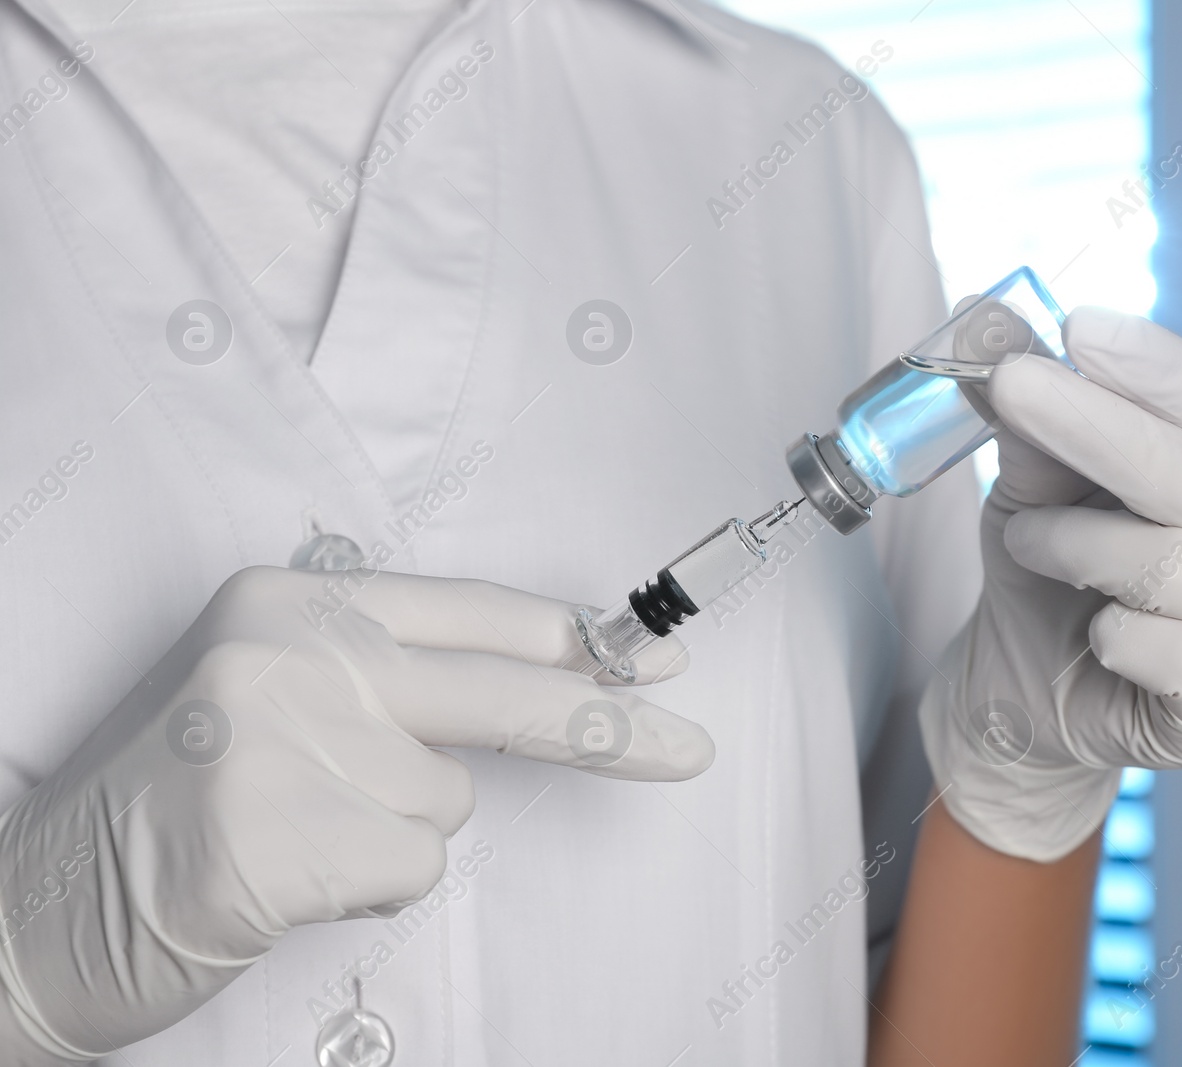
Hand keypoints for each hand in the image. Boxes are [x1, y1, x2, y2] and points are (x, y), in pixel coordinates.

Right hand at [0, 567, 709, 1062]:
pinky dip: (365, 886)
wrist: (43, 908)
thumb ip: (398, 682)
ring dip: (394, 833)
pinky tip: (286, 876)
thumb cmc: (185, 801)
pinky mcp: (278, 833)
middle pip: (500, 693)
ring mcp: (281, 736)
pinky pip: (407, 866)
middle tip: (687, 749)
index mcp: (294, 597)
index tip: (656, 662)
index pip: (473, 612)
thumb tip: (553, 688)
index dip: (575, 642)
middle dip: (604, 726)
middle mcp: (289, 648)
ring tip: (298, 830)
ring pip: (446, 800)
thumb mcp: (284, 698)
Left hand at [921, 306, 1181, 861]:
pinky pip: (1167, 652)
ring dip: (1072, 544)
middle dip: (1095, 424)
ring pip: (1168, 565)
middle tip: (1013, 383)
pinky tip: (1094, 631)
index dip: (1160, 368)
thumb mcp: (1039, 483)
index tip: (1081, 326)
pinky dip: (1110, 633)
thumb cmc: (1061, 568)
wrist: (1036, 692)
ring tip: (1026, 540)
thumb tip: (991, 323)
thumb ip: (1034, 416)